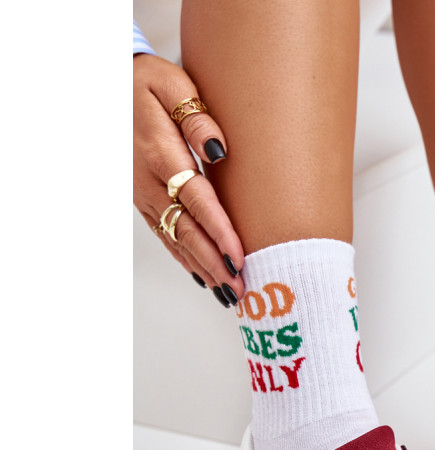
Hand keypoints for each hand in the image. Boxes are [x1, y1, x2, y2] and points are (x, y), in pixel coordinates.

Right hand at [133, 54, 243, 303]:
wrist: (108, 86)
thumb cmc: (148, 83)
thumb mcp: (174, 86)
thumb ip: (198, 120)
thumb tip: (220, 152)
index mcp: (161, 153)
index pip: (196, 200)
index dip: (218, 232)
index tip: (238, 257)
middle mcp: (149, 180)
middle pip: (187, 230)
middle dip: (214, 262)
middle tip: (239, 289)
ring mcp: (142, 194)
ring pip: (175, 239)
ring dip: (203, 268)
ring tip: (228, 293)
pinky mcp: (141, 200)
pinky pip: (165, 235)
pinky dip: (185, 259)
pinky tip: (203, 277)